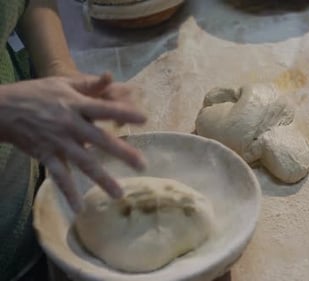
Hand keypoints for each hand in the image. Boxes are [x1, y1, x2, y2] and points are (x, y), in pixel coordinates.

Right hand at [0, 73, 146, 211]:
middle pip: (100, 139)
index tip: (144, 119)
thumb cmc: (37, 94)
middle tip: (142, 165)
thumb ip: (89, 84)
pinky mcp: (46, 155)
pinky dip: (68, 192)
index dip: (124, 112)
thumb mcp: (63, 83)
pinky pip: (59, 176)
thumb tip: (112, 76)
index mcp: (76, 104)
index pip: (104, 108)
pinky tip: (79, 208)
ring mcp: (58, 142)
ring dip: (102, 179)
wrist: (2, 109)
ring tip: (119, 194)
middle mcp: (70, 124)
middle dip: (122, 152)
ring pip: (83, 162)